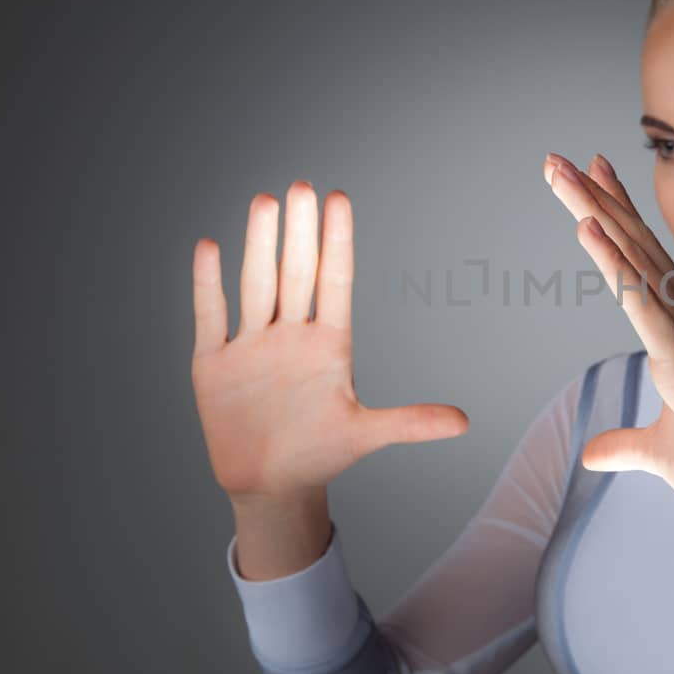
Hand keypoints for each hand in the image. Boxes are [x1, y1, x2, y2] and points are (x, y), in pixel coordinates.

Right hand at [190, 181, 469, 503]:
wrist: (271, 485)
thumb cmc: (321, 453)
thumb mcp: (365, 435)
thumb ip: (411, 423)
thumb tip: (465, 424)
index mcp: (329, 345)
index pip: (335, 281)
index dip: (336, 241)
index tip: (338, 198)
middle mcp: (291, 334)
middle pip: (295, 274)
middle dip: (299, 233)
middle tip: (301, 187)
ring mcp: (252, 345)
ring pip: (256, 286)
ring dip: (259, 247)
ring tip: (264, 202)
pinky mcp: (214, 363)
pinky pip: (212, 316)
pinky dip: (208, 284)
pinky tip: (210, 246)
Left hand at [542, 152, 673, 542]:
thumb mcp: (662, 454)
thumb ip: (627, 446)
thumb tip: (593, 452)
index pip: (642, 266)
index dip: (616, 220)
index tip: (592, 179)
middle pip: (634, 250)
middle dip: (596, 201)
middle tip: (558, 159)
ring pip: (634, 264)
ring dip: (595, 214)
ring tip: (560, 173)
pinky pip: (644, 307)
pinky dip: (616, 268)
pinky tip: (590, 231)